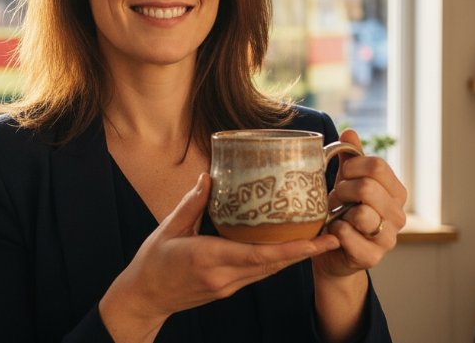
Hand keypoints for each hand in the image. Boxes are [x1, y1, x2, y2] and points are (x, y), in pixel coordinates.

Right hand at [99, 173, 340, 340]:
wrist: (143, 298)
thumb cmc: (153, 263)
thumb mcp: (169, 227)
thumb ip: (193, 203)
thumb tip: (210, 176)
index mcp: (209, 258)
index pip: (258, 255)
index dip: (291, 248)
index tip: (316, 240)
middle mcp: (224, 276)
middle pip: (273, 265)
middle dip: (305, 252)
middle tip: (332, 237)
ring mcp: (228, 285)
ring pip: (269, 271)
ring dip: (295, 257)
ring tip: (319, 240)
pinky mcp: (227, 288)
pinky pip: (258, 274)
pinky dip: (276, 261)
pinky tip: (289, 247)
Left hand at [314, 128, 407, 279]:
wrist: (332, 251)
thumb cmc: (342, 211)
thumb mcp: (346, 181)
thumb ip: (350, 158)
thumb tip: (349, 132)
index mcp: (397, 192)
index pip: (377, 166)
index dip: (352, 166)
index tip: (342, 175)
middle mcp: (399, 215)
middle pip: (368, 187)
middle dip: (343, 190)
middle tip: (336, 198)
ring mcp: (388, 238)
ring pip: (361, 213)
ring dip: (339, 213)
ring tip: (336, 216)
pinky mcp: (372, 257)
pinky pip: (347, 235)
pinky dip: (334, 231)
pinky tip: (334, 233)